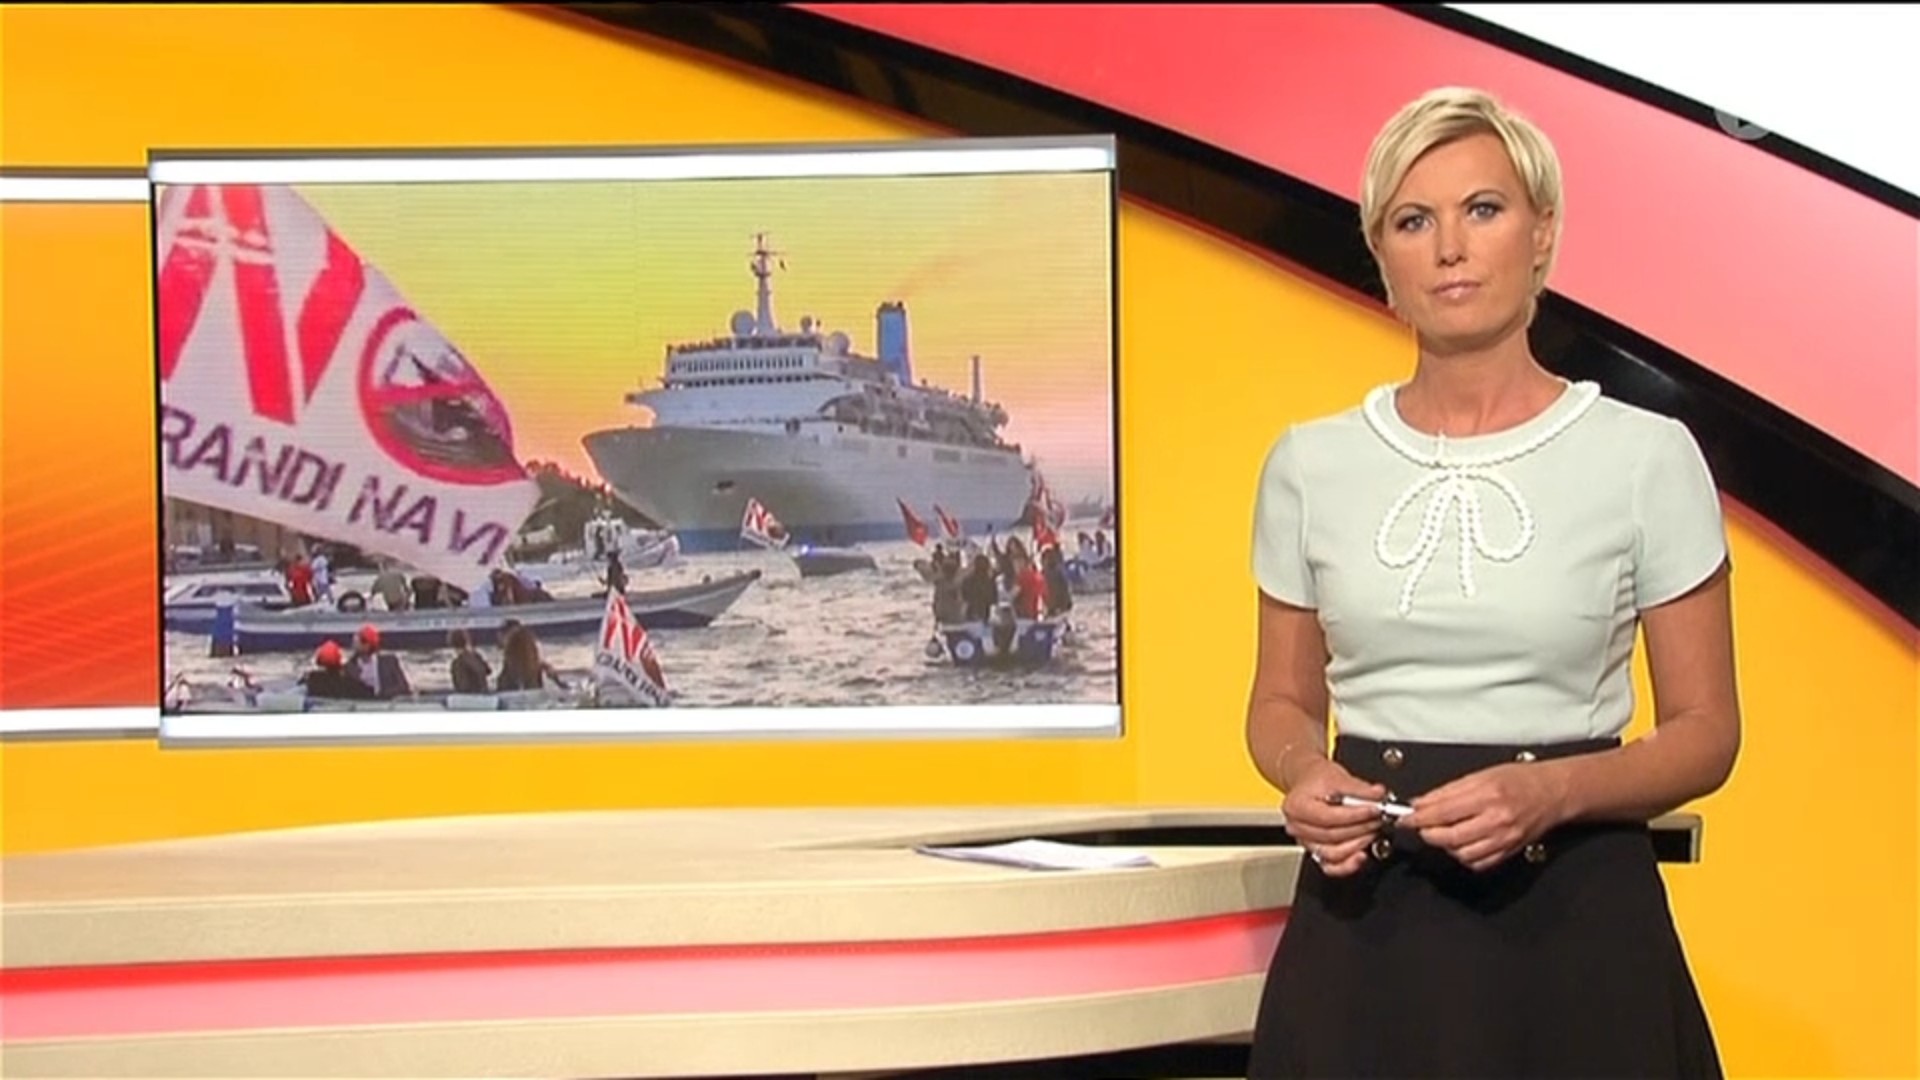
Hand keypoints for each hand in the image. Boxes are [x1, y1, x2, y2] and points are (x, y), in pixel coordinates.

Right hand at [1281, 756, 1389, 877]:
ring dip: (1358, 844)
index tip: (1375, 809)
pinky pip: (1331, 867)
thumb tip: (1377, 794)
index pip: (1329, 817)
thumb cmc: (1317, 781)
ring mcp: (1305, 842)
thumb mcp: (1337, 777)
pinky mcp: (1315, 852)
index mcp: (1296, 807)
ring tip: (1372, 830)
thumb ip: (1359, 788)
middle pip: (1332, 836)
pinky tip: (1361, 855)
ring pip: (1333, 853)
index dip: (1355, 816)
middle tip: (1378, 818)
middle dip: (1361, 828)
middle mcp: (1297, 827)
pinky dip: (1348, 865)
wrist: (1309, 785)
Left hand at [1399, 762, 1570, 871]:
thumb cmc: (1520, 779)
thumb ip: (1448, 791)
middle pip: (1450, 837)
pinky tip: (1461, 844)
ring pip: (1461, 853)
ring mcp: (1504, 839)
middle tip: (1420, 826)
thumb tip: (1421, 802)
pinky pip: (1478, 863)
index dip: (1418, 818)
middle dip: (1428, 833)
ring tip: (1442, 832)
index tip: (1405, 818)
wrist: (1553, 793)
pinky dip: (1463, 856)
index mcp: (1488, 796)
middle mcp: (1496, 820)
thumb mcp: (1481, 775)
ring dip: (1445, 845)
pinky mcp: (1509, 852)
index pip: (1443, 812)